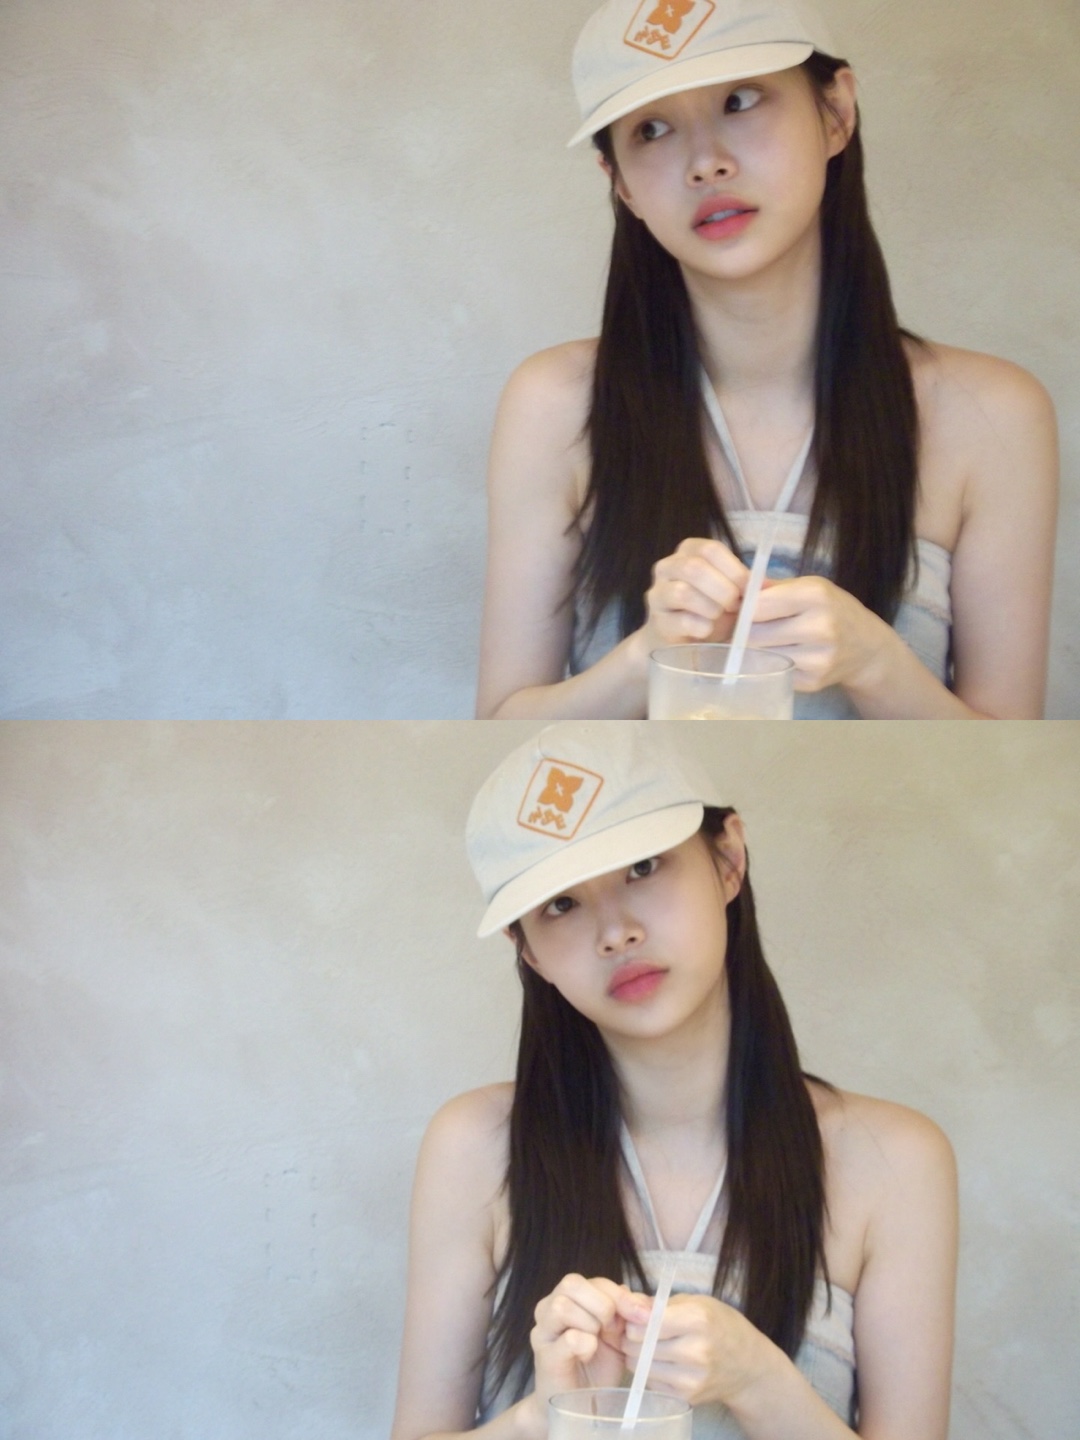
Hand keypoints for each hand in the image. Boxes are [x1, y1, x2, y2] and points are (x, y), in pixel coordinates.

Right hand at [529, 1274, 631, 1411]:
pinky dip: (586, 1345)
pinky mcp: (545, 1357)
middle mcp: (549, 1308)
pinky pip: (568, 1339)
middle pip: (571, 1283)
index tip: (642, 1315)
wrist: (579, 1407)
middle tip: (614, 1329)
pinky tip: (587, 1355)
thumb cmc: (597, 1368)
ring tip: (597, 1343)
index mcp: (569, 1298)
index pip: (594, 1281)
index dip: (620, 1295)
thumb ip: (627, 1313)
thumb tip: (645, 1302)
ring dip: (590, 1324)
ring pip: (563, 1306)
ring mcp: (543, 1331)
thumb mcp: (618, 1336)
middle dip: (602, 1304)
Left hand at [620, 1292, 771, 1409]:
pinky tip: (660, 1361)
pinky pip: (650, 1382)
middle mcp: (694, 1351)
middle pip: (639, 1345)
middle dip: (630, 1335)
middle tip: (636, 1330)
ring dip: (636, 1354)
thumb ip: (661, 1303)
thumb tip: (628, 1301)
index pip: (646, 1322)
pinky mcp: (687, 1396)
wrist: (749, 1367)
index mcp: (697, 1320)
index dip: (634, 1317)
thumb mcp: (698, 1302)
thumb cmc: (722, 1325)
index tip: (635, 1315)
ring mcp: (691, 1378)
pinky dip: (648, 1371)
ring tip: (646, 1345)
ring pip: (640, 1365)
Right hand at [637, 539, 750, 658]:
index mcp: (688, 551)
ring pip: (683, 593)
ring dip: (712, 608)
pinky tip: (708, 631)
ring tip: (721, 617)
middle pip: (694, 568)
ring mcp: (658, 594)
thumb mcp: (731, 591)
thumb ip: (746, 585)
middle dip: (723, 590)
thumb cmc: (711, 609)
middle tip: (736, 606)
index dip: (733, 570)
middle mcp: (667, 567)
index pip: (710, 550)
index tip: (748, 590)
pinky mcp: (658, 622)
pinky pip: (681, 621)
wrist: (684, 639)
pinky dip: (702, 627)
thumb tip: (767, 586)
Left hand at [746, 575, 893, 693]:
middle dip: (746, 631)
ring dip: (757, 648)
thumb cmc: (832, 610)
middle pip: (754, 634)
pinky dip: (772, 664)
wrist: (867, 647)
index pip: (757, 606)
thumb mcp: (810, 587)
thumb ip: (773, 587)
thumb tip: (736, 588)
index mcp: (815, 594)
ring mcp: (818, 657)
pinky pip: (774, 671)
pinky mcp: (814, 681)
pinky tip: (785, 654)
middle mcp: (819, 626)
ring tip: (769, 639)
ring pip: (761, 655)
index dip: (745, 609)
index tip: (745, 610)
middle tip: (752, 627)